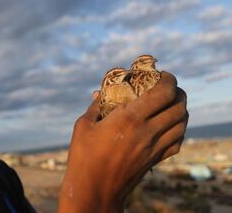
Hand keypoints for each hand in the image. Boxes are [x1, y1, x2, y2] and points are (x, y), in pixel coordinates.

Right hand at [58, 72, 187, 212]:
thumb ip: (95, 106)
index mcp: (129, 118)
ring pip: (182, 123)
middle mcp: (147, 131)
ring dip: (180, 109)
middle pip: (179, 106)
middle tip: (167, 87)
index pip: (163, 93)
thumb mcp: (83, 126)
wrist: (95, 190)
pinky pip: (177, 141)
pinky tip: (168, 125)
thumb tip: (99, 93)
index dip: (169, 80)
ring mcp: (154, 147)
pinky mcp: (155, 160)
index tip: (163, 75)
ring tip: (169, 103)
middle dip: (178, 92)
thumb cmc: (84, 157)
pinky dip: (179, 129)